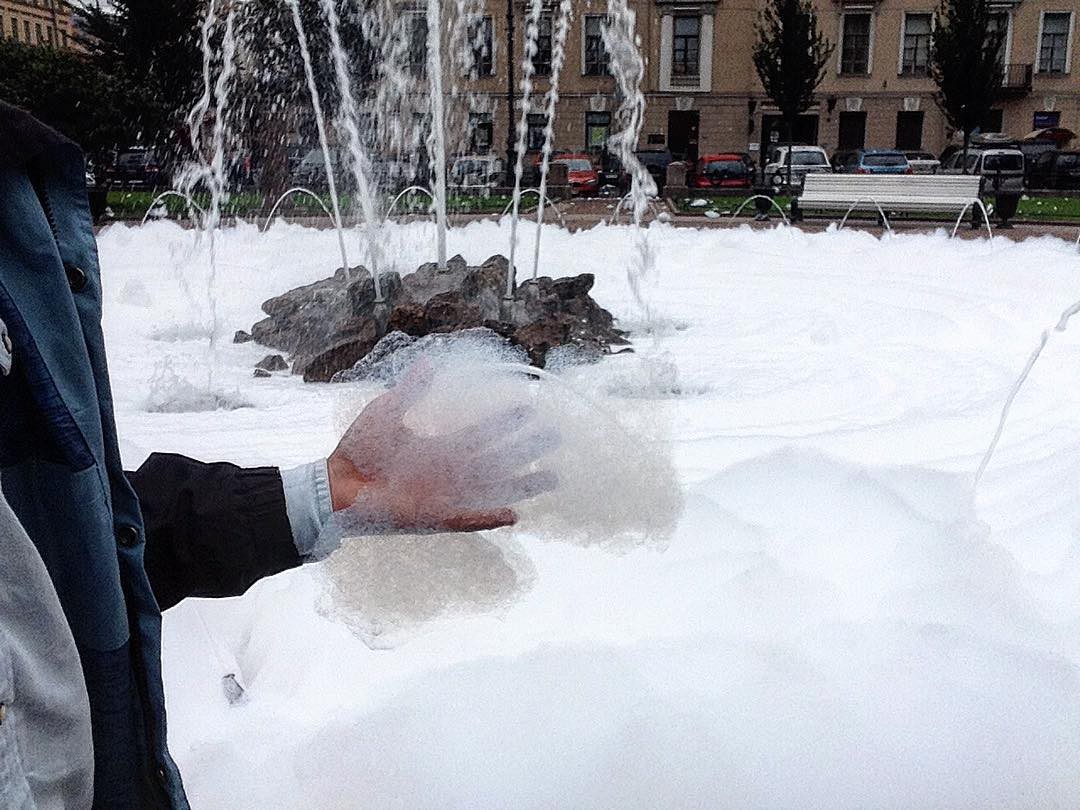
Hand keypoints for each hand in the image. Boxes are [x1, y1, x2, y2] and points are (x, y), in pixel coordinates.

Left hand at [327, 362, 557, 532]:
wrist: (337, 485)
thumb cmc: (359, 450)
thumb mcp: (387, 411)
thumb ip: (410, 391)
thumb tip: (429, 363)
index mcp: (442, 446)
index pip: (483, 430)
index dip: (506, 420)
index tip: (531, 406)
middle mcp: (452, 471)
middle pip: (500, 458)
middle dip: (527, 448)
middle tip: (556, 436)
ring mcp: (447, 495)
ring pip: (494, 488)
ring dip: (523, 484)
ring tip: (553, 477)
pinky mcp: (436, 517)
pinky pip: (469, 518)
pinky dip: (489, 518)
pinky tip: (514, 516)